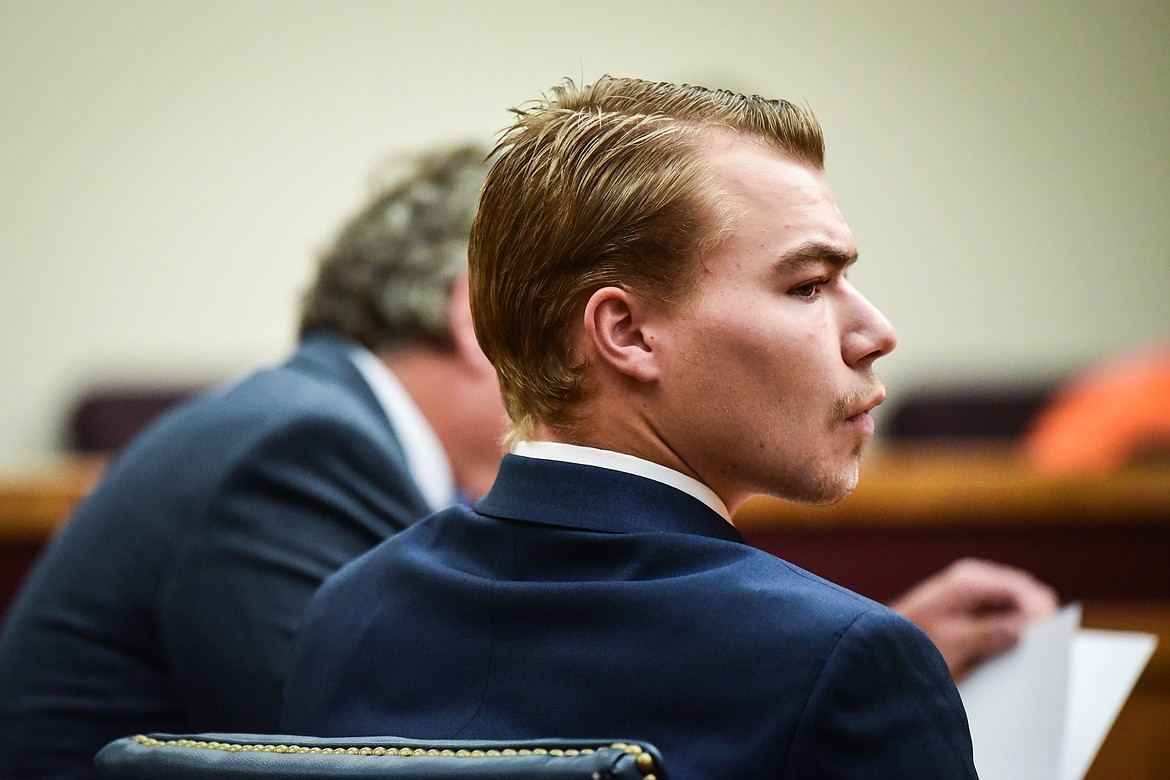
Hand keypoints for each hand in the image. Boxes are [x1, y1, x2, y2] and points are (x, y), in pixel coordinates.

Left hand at [889, 558, 1058, 680]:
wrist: (883, 635)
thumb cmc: (911, 637)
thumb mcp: (952, 641)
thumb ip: (988, 634)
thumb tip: (1023, 630)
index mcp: (970, 580)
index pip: (1021, 589)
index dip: (1039, 612)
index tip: (1049, 636)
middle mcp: (976, 577)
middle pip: (1025, 592)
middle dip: (1035, 617)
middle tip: (1042, 647)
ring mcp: (976, 587)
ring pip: (1019, 601)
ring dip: (1024, 622)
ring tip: (1027, 648)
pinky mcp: (975, 601)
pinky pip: (1007, 609)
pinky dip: (1013, 625)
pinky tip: (1012, 645)